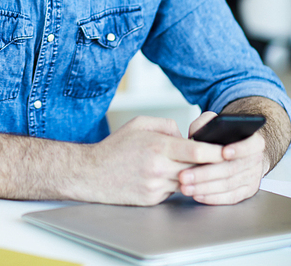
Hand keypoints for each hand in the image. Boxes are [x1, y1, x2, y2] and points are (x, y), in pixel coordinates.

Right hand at [85, 115, 223, 205]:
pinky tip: (173, 175)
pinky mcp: (153, 199)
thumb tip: (185, 134)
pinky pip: (174, 190)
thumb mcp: (139, 123)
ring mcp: (156, 186)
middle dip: (211, 165)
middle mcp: (158, 168)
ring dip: (194, 175)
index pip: (195, 151)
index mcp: (157, 146)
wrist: (93, 173)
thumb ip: (166, 124)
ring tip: (199, 167)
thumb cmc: (116, 147)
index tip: (229, 150)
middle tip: (225, 160)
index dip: (215, 151)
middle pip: (196, 169)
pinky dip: (177, 182)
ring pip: (187, 181)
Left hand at [178, 112, 266, 204]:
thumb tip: (198, 132)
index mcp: (253, 141)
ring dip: (204, 187)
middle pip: (232, 168)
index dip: (239, 149)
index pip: (252, 144)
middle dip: (206, 173)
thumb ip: (207, 123)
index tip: (223, 152)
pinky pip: (230, 197)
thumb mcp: (216, 123)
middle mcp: (255, 160)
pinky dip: (212, 197)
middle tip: (185, 176)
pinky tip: (197, 194)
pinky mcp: (247, 192)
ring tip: (186, 186)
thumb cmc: (224, 137)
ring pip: (228, 185)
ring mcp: (252, 177)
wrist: (240, 151)